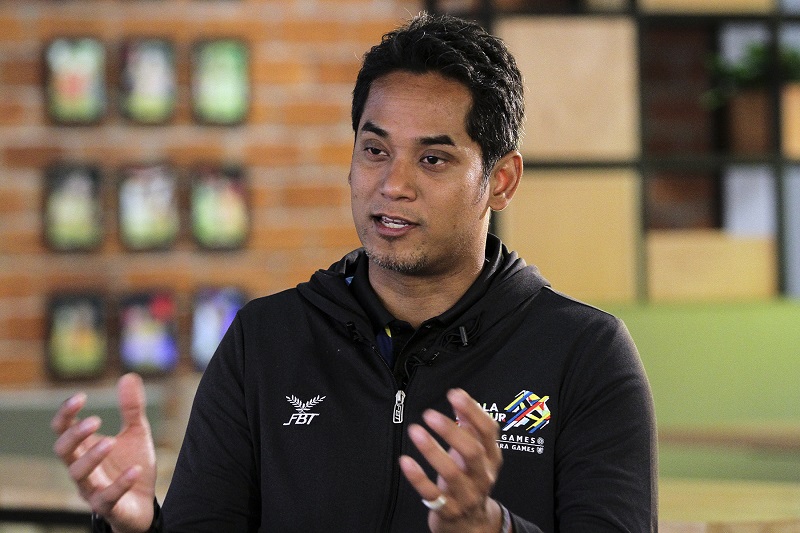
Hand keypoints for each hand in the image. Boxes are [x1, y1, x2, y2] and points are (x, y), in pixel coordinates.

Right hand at [51, 373, 156, 532]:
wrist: (144, 502)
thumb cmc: (131, 464)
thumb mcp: (136, 432)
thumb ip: (131, 408)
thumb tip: (129, 375)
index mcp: (84, 447)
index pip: (63, 429)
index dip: (66, 414)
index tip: (80, 396)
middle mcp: (82, 467)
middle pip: (62, 451)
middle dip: (74, 435)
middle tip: (94, 420)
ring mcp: (92, 488)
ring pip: (78, 474)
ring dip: (92, 457)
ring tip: (110, 441)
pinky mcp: (108, 506)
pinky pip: (107, 497)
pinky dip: (119, 484)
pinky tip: (135, 471)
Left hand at [399, 388, 503, 532]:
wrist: (471, 523)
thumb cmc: (470, 479)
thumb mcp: (476, 453)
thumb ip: (469, 425)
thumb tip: (460, 395)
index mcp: (491, 457)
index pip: (488, 431)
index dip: (473, 411)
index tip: (454, 394)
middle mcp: (482, 476)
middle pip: (472, 451)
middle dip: (451, 431)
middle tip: (429, 414)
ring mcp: (466, 495)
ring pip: (451, 473)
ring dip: (431, 450)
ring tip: (414, 430)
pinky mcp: (448, 509)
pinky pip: (432, 494)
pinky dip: (418, 477)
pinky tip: (405, 461)